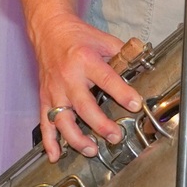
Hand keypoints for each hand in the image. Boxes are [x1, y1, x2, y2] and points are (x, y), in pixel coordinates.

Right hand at [14, 0, 142, 161]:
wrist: (50, 31)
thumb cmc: (79, 37)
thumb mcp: (104, 39)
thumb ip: (122, 54)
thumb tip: (142, 65)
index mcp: (86, 60)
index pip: (107, 79)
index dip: (123, 93)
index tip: (136, 105)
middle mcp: (69, 78)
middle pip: (85, 106)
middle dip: (101, 125)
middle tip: (116, 136)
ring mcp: (54, 90)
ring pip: (63, 120)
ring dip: (76, 139)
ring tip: (91, 150)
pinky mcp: (44, 98)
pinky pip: (45, 123)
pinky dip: (49, 141)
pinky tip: (55, 155)